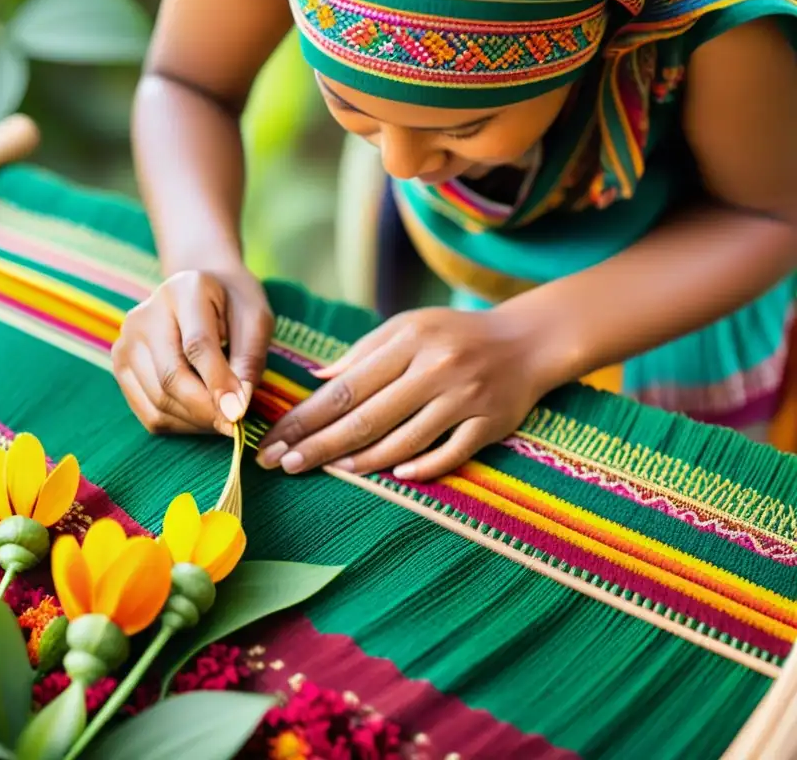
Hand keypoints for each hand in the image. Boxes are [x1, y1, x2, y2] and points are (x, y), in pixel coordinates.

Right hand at [112, 267, 273, 435]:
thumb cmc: (233, 306)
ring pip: (159, 401)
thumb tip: (235, 408)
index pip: (197, 345)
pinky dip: (179, 423)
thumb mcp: (256, 320)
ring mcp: (126, 342)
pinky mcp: (121, 367)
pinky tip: (201, 415)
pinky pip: (148, 412)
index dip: (218, 383)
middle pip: (171, 377)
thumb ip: (249, 360)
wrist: (199, 291)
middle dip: (206, 410)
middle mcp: (145, 315)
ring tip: (222, 417)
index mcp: (183, 291)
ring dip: (195, 421)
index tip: (237, 414)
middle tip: (234, 425)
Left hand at [256, 307, 552, 480]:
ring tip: (329, 470)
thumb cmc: (455, 334)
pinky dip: (424, 467)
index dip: (306, 418)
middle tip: (283, 466)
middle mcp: (434, 369)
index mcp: (408, 342)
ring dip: (363, 461)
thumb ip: (363, 353)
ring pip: (405, 439)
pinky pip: (451, 452)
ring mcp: (464, 398)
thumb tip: (317, 379)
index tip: (274, 440)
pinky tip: (396, 476)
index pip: (345, 388)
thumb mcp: (408, 327)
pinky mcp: (490, 423)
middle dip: (319, 445)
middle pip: (366, 417)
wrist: (529, 340)